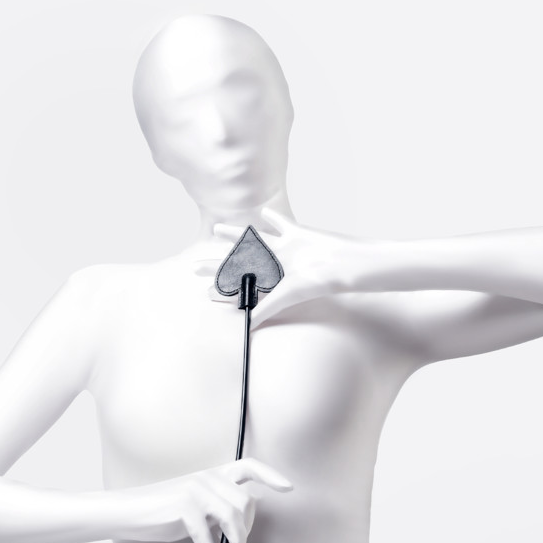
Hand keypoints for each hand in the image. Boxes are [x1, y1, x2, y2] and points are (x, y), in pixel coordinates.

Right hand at [120, 457, 293, 542]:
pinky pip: (208, 539)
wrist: (129, 512)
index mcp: (212, 474)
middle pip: (245, 503)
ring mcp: (195, 491)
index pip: (248, 466)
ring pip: (233, 519)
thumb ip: (219, 504)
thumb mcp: (197, 504)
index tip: (288, 488)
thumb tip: (245, 515)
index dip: (270, 475)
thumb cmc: (164, 512)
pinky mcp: (184, 509)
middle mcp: (206, 478)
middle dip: (246, 531)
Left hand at [206, 208, 350, 329]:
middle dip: (218, 266)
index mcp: (273, 281)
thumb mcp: (289, 294)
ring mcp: (287, 249)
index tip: (206, 294)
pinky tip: (261, 215)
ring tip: (216, 230)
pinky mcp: (299, 234)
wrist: (347, 264)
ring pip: (255, 241)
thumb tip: (248, 326)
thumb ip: (267, 308)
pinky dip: (272, 220)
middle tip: (195, 267)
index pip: (242, 286)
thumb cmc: (320, 282)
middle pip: (240, 264)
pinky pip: (282, 225)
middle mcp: (276, 266)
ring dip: (235, 236)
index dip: (223, 290)